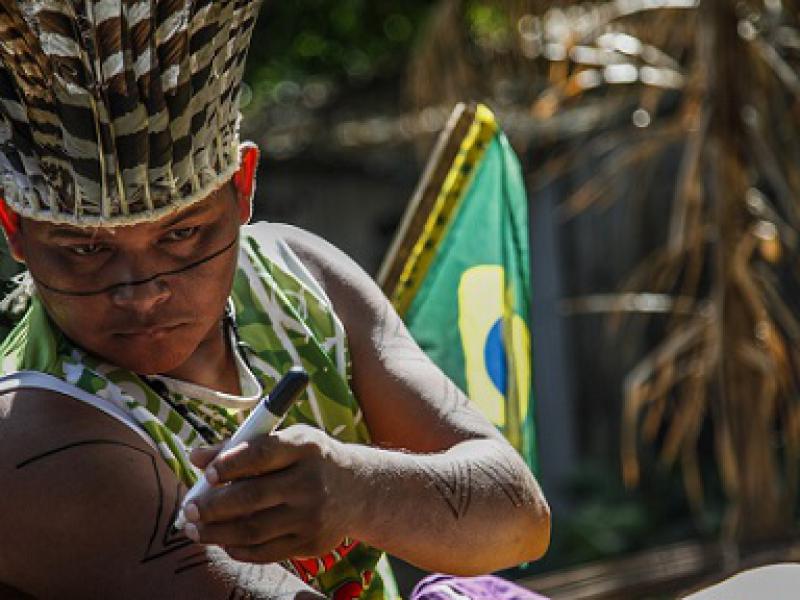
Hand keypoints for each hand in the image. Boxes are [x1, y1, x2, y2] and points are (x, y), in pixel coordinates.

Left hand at [183, 424, 360, 563]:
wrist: (359, 489)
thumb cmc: (310, 459)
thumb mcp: (287, 441)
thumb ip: (241, 447)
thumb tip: (196, 457)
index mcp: (305, 447)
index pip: (262, 454)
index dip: (230, 464)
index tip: (206, 473)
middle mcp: (311, 482)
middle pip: (253, 497)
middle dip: (213, 506)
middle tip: (188, 509)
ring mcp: (312, 516)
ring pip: (254, 529)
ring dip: (217, 532)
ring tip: (194, 528)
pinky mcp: (312, 543)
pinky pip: (266, 552)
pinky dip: (238, 548)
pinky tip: (223, 541)